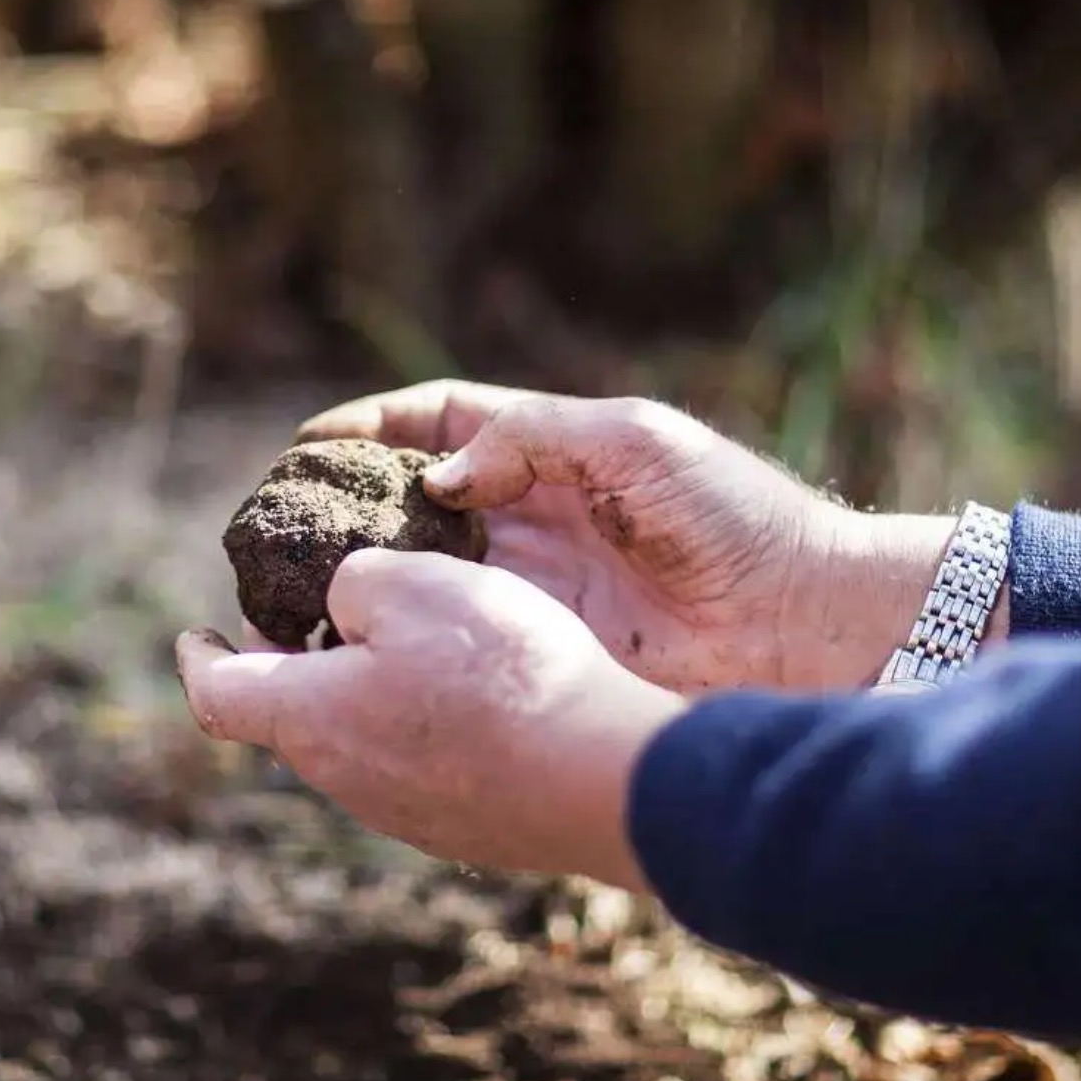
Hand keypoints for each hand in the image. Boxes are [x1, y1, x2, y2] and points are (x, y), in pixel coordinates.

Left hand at [175, 549, 686, 888]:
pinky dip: (424, 717)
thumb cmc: (500, 672)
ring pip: (362, 737)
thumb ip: (355, 582)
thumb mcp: (414, 584)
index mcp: (310, 718)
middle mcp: (347, 778)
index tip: (195, 633)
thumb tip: (347, 604)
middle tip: (318, 612)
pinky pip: (424, 761)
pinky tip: (480, 687)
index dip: (198, 658)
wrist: (601, 774)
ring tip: (412, 637)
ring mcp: (408, 811)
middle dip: (294, 660)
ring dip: (366, 686)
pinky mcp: (467, 824)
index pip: (218, 694)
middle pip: (294, 714)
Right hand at [296, 381, 994, 692]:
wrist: (806, 620)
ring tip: (290, 588)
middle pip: (413, 504)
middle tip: (275, 527)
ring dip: (361, 579)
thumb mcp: (636, 443)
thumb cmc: (736, 518)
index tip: (305, 446)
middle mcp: (532, 521)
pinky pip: (461, 641)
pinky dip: (407, 638)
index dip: (372, 429)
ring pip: (423, 576)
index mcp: (554, 455)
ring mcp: (535, 591)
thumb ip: (532, 439)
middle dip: (344, 508)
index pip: (441, 426)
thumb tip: (440, 473)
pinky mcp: (546, 653)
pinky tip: (357, 645)